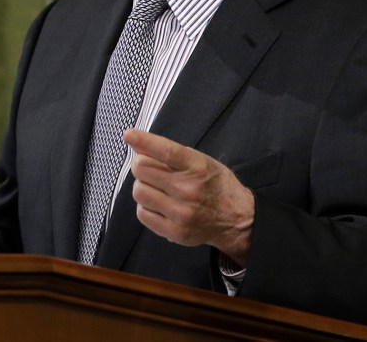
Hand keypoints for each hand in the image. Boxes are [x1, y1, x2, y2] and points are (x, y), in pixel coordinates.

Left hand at [124, 128, 253, 265]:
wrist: (237, 220)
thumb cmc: (216, 185)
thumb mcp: (200, 161)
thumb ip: (169, 152)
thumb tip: (136, 142)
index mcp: (197, 167)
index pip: (166, 151)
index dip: (144, 141)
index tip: (129, 135)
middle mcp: (188, 190)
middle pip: (142, 170)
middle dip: (141, 165)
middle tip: (149, 168)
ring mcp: (180, 213)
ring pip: (139, 192)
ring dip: (142, 186)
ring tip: (156, 188)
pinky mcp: (174, 231)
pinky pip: (142, 214)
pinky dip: (146, 206)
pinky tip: (159, 204)